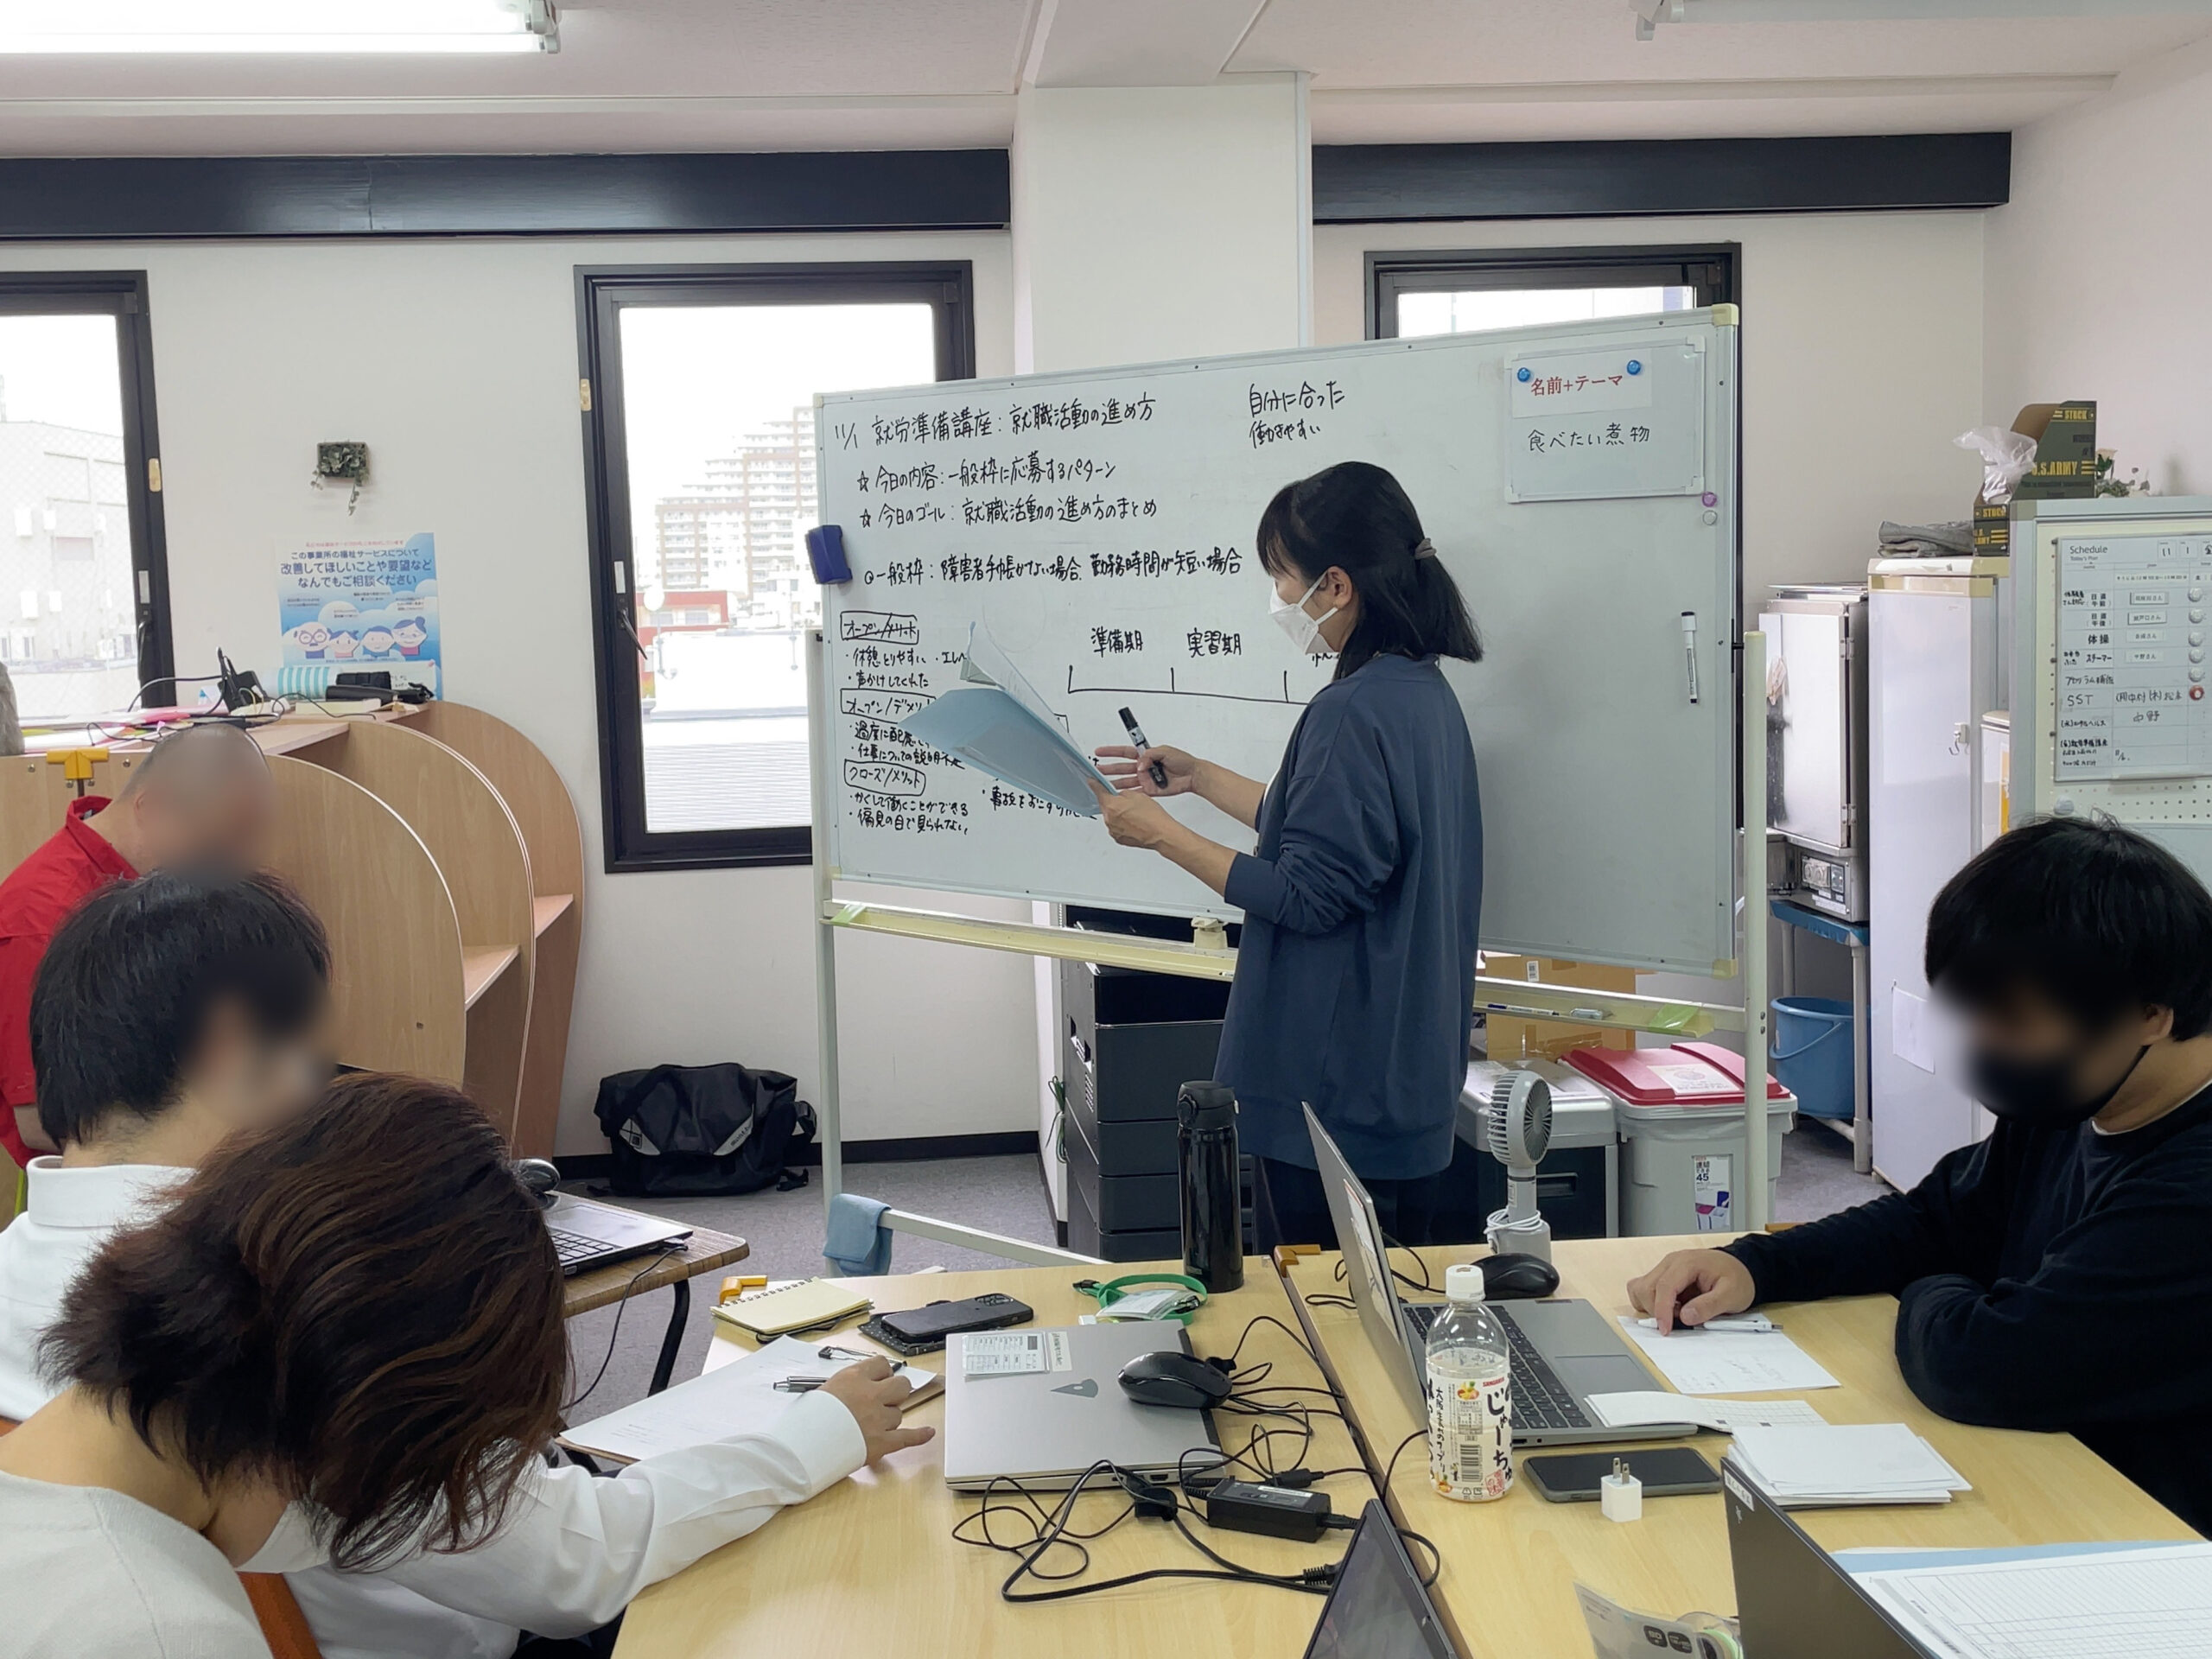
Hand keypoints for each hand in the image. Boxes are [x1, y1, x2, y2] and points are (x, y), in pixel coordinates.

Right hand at [817, 1357, 933, 1462]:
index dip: (882, 1373)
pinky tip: (928, 1432)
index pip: (882, 1365)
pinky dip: (919, 1436)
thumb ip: (849, 1385)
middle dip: (895, 1393)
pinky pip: (907, 1437)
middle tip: (884, 1399)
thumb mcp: (826, 1389)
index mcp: (854, 1378)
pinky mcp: (881, 1442)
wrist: (802, 1445)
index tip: (879, 1380)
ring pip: (898, 1414)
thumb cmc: (808, 1418)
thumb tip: (863, 1385)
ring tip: (868, 1425)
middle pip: (900, 1386)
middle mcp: (870, 1395)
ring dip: (888, 1419)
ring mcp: (878, 1419)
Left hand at [1092, 781, 1177, 849]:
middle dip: (1113, 802)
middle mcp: (1109, 819)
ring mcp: (1113, 831)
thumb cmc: (1152, 816)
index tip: (1092, 781)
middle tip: (1127, 801)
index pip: (1098, 791)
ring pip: (1111, 817)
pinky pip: (1116, 827)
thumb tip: (1118, 795)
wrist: (1160, 834)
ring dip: (1118, 814)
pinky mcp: (1118, 839)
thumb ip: (1122, 793)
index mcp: (1111, 806)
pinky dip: (1122, 824)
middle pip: (1105, 806)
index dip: (1095, 784)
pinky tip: (1134, 822)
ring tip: (1134, 814)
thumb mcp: (1137, 795)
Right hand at [1093, 742, 1199, 797]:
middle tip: (1098, 771)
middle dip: (1110, 769)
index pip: (1124, 752)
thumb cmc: (1182, 761)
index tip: (1100, 752)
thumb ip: (1149, 756)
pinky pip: (1137, 793)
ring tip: (1105, 785)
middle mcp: (1144, 767)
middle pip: (1122, 768)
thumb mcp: (1165, 751)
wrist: (1193, 775)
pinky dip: (1129, 794)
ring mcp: (1146, 779)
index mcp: (1146, 755)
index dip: (1111, 752)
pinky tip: (1119, 795)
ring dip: (1116, 782)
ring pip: (1127, 781)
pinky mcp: (1151, 790)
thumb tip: (1139, 764)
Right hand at [1626, 1249, 1755, 1333]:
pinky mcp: (1663, 1275)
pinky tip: (1670, 1307)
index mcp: (1687, 1262)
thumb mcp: (1731, 1296)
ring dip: (1652, 1305)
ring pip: (1640, 1287)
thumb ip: (1709, 1306)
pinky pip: (1644, 1288)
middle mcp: (1671, 1262)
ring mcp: (1665, 1267)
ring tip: (1676, 1312)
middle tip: (1679, 1321)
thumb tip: (1685, 1316)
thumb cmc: (1737, 1279)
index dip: (1662, 1311)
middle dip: (1657, 1310)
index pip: (1664, 1286)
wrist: (1741, 1268)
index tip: (1666, 1330)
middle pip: (1647, 1287)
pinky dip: (1650, 1302)